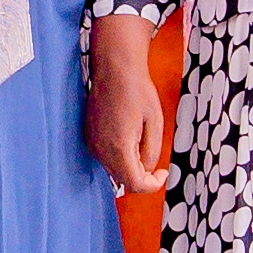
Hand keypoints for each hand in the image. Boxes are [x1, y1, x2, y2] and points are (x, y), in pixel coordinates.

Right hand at [83, 13, 171, 193]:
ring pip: (114, 170)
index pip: (135, 184)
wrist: (114, 68)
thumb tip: (147, 170)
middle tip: (155, 156)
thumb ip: (152, 151)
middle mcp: (101, 150)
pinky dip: (119, 155)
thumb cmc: (137, 90)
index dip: (152, 184)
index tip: (163, 173)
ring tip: (141, 138)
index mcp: (119, 148)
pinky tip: (128, 134)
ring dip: (130, 165)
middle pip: (124, 180)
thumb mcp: (155, 122)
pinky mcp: (88, 137)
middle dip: (142, 175)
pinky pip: (106, 157)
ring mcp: (92, 144)